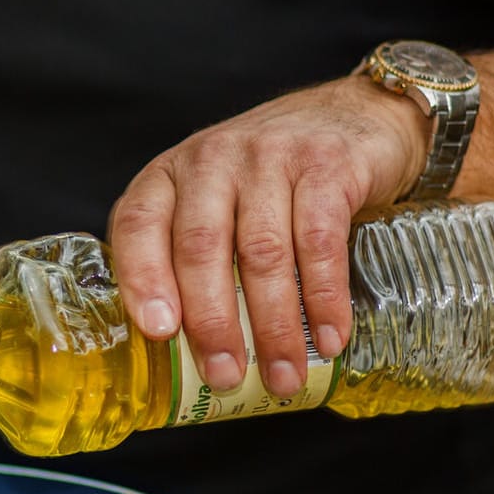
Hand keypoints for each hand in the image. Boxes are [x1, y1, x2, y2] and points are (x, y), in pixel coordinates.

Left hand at [109, 77, 428, 397]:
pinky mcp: (327, 164)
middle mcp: (212, 160)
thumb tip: (182, 356)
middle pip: (201, 248)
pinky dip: (324, 298)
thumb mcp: (215, 203)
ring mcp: (269, 156)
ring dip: (274, 326)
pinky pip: (319, 242)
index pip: (138, 224)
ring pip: (263, 253)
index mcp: (170, 175)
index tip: (159, 333)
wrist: (355, 118)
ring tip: (283, 376)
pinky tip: (328, 337)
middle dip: (213, 323)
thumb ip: (190, 256)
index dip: (143, 279)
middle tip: (225, 376)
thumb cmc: (271, 180)